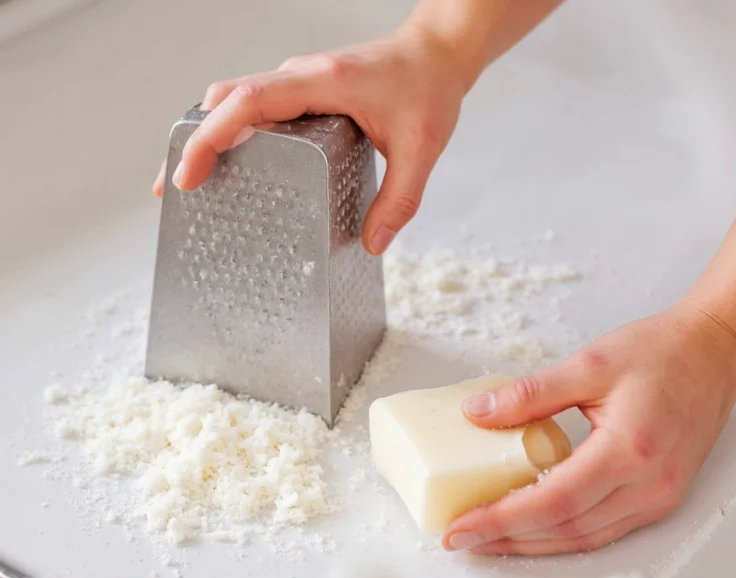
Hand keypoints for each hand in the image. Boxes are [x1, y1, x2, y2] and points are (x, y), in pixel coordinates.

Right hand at [152, 24, 466, 254]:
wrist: (436, 53)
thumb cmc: (429, 89)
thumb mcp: (421, 149)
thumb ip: (399, 199)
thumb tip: (372, 244)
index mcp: (322, 82)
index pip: (248, 102)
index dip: (211, 135)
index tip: (187, 172)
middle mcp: (301, 76)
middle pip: (226, 99)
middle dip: (193, 140)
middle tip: (175, 188)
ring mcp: (298, 80)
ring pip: (234, 98)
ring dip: (208, 133)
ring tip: (192, 179)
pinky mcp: (303, 89)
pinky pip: (254, 104)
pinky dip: (231, 128)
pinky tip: (232, 160)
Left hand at [442, 303, 735, 554]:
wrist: (711, 354)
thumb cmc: (661, 353)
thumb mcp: (588, 364)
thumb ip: (529, 394)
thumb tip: (478, 414)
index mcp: (629, 449)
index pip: (554, 501)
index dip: (503, 519)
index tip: (463, 525)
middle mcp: (648, 484)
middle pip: (567, 529)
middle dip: (509, 539)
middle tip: (464, 537)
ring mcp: (658, 496)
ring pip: (586, 538)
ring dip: (533, 543)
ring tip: (490, 537)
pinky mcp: (659, 496)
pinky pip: (605, 529)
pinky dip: (564, 534)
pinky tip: (534, 526)